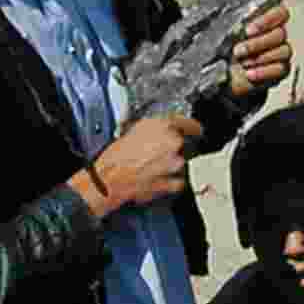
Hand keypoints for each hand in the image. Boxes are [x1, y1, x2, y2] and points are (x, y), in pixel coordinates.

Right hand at [69, 115, 202, 218]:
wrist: (108, 179)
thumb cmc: (115, 157)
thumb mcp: (133, 130)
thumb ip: (153, 127)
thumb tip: (160, 129)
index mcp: (162, 125)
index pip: (186, 122)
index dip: (190, 126)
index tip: (194, 129)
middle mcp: (172, 142)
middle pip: (182, 143)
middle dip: (173, 147)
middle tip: (156, 152)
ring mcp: (174, 163)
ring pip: (180, 161)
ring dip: (170, 164)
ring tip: (151, 166)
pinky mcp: (172, 182)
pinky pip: (178, 180)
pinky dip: (171, 181)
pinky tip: (157, 178)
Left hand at [229, 5, 291, 96]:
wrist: (225, 72)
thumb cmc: (226, 48)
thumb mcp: (226, 34)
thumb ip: (236, 23)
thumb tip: (244, 16)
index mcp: (267, 20)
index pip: (280, 12)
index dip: (267, 20)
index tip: (248, 31)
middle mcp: (278, 34)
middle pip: (280, 33)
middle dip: (258, 43)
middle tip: (238, 50)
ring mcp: (282, 52)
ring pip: (284, 50)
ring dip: (260, 58)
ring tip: (242, 63)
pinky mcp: (282, 69)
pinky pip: (281, 68)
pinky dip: (263, 72)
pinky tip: (249, 74)